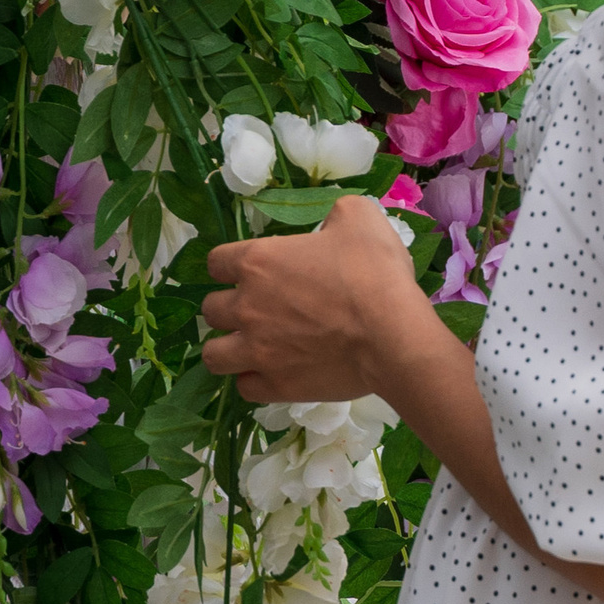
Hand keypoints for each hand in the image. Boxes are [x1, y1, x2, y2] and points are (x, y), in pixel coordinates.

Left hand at [202, 194, 438, 405]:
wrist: (393, 334)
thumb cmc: (373, 271)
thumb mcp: (358, 217)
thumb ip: (334, 215)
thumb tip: (331, 224)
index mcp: (258, 262)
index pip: (216, 262)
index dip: (229, 265)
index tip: (248, 270)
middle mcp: (247, 307)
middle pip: (210, 310)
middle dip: (229, 308)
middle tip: (257, 309)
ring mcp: (257, 351)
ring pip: (214, 354)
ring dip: (229, 348)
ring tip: (252, 346)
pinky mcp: (275, 386)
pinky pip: (244, 388)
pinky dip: (254, 380)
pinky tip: (273, 372)